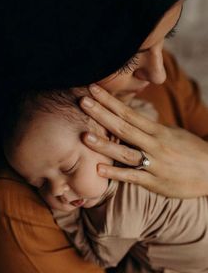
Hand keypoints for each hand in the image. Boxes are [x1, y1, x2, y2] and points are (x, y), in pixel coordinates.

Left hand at [80, 84, 207, 197]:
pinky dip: (116, 173)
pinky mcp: (155, 182)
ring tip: (84, 137)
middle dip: (102, 114)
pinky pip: (133, 177)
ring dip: (105, 145)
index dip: (110, 101)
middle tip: (82, 102)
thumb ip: (149, 128)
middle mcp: (155, 145)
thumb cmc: (190, 151)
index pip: (130, 113)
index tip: (93, 90)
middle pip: (124, 128)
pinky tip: (99, 169)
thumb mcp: (171, 134)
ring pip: (126, 153)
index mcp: (158, 131)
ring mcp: (154, 164)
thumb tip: (129, 118)